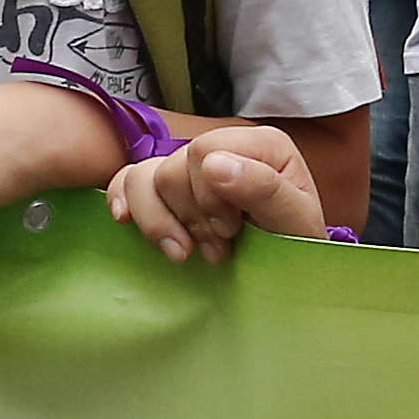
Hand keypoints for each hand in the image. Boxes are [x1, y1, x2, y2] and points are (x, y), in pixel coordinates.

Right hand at [111, 122, 330, 263]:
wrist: (289, 275)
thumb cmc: (297, 247)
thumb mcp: (296, 222)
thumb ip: (264, 189)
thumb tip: (213, 165)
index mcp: (259, 144)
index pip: (204, 150)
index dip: (209, 197)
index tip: (232, 230)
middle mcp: (222, 148)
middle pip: (172, 168)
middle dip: (190, 216)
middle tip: (219, 247)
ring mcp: (191, 169)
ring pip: (143, 176)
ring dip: (160, 222)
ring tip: (185, 253)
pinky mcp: (168, 190)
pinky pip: (126, 180)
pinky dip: (121, 200)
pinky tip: (125, 222)